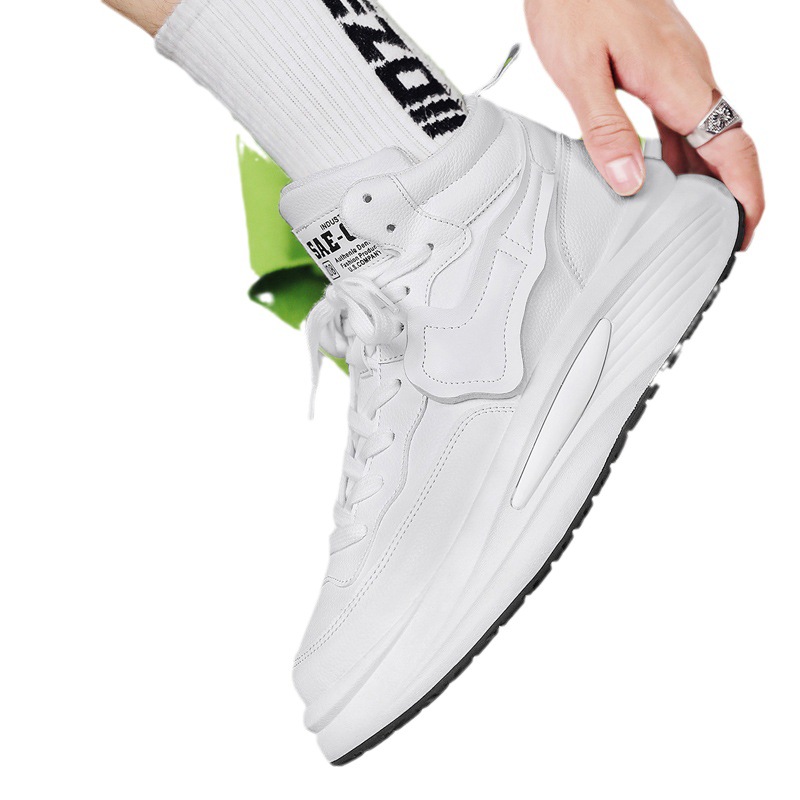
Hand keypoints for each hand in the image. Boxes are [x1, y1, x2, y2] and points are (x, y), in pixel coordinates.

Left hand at [525, 0, 763, 247]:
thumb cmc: (574, 2)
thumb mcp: (580, 73)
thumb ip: (606, 128)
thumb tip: (629, 180)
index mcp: (678, 79)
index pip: (732, 145)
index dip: (745, 193)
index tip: (745, 231)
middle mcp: (689, 74)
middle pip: (728, 142)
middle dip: (732, 193)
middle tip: (723, 236)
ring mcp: (679, 67)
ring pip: (706, 131)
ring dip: (708, 175)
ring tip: (696, 217)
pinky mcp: (661, 64)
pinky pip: (684, 117)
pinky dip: (683, 152)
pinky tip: (664, 173)